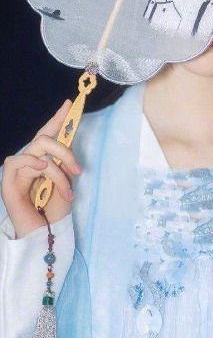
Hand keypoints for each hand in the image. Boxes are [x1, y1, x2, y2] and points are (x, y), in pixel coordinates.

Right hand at [1, 99, 81, 237]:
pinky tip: (42, 171)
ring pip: (38, 150)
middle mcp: (30, 161)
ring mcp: (18, 171)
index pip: (48, 133)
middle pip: (45, 137)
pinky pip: (17, 161)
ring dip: (57, 171)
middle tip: (78, 171)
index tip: (69, 104)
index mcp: (43, 159)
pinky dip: (33, 164)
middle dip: (65, 150)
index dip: (58, 118)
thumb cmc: (55, 209)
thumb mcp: (66, 179)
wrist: (47, 234)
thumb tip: (69, 135)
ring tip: (66, 190)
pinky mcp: (8, 182)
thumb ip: (64, 159)